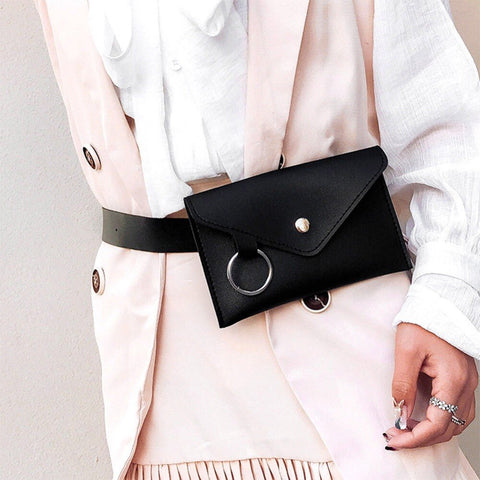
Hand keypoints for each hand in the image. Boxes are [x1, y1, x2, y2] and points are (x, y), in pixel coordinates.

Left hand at [384, 323, 477, 449]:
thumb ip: (403, 384)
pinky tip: (421, 417)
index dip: (415, 437)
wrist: (436, 304)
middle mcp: (466, 385)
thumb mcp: (405, 351)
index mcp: (453, 379)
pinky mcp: (462, 378)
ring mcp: (467, 382)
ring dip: (432, 431)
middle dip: (421, 438)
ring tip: (406, 429)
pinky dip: (440, 419)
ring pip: (455, 422)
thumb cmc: (422, 322)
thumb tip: (401, 412)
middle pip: (449, 428)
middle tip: (396, 437)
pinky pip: (456, 409)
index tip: (395, 440)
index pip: (438, 423)